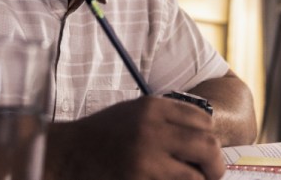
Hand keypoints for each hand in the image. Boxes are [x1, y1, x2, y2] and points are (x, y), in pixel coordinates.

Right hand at [45, 96, 224, 179]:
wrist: (65, 154)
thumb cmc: (101, 136)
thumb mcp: (134, 113)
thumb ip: (167, 121)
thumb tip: (205, 138)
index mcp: (153, 107)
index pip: (204, 121)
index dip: (209, 138)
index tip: (204, 150)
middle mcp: (152, 130)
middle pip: (209, 147)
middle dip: (215, 165)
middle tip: (212, 174)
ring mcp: (145, 158)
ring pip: (196, 176)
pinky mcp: (139, 179)